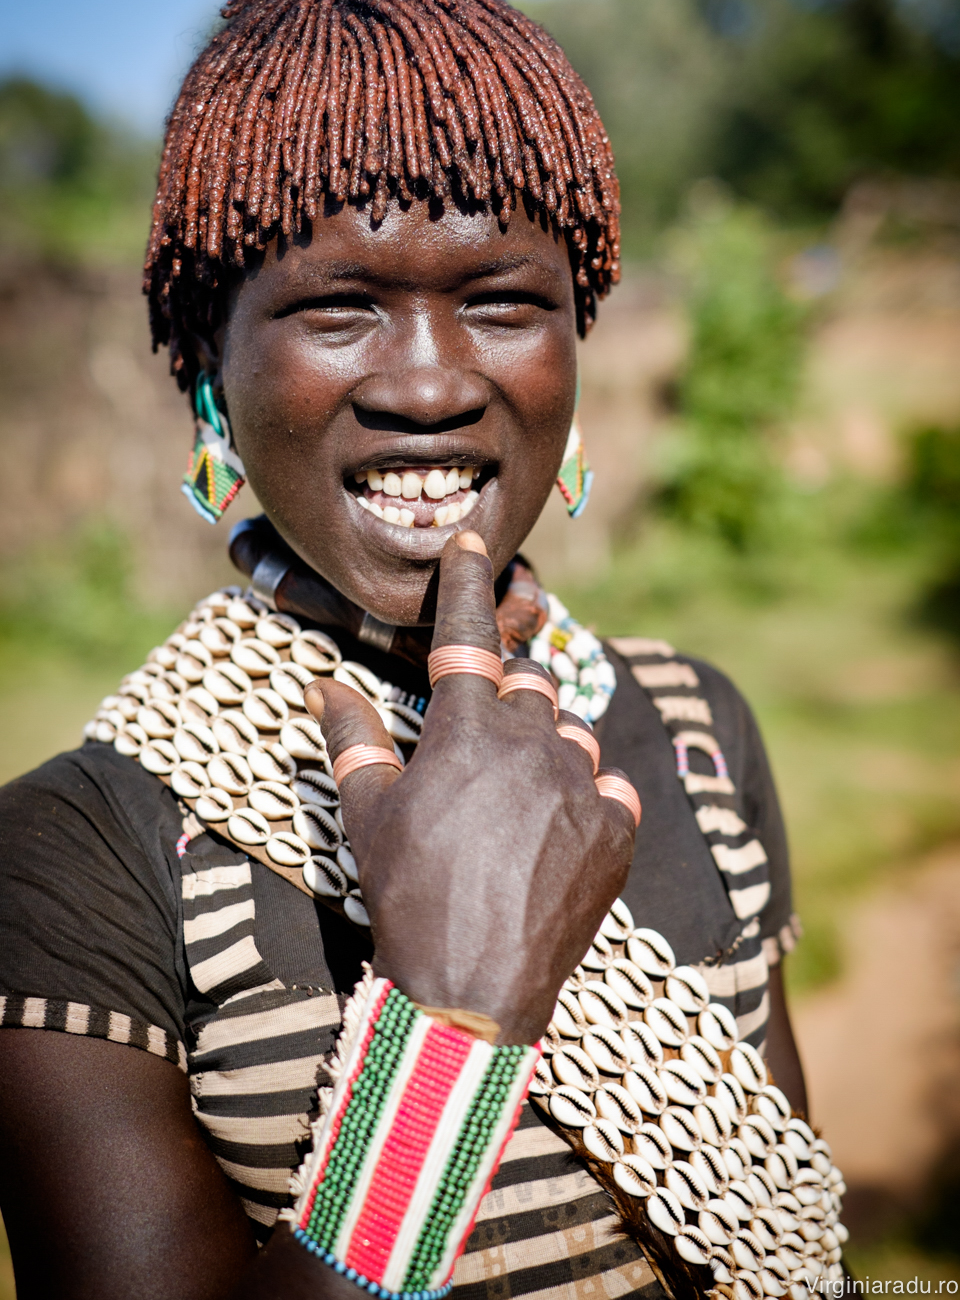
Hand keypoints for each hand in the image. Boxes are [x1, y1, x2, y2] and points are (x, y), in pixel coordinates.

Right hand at [305, 533, 636, 1045]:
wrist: (471, 987)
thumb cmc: (406, 893)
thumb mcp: (367, 814)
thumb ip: (352, 737)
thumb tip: (323, 683)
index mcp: (468, 729)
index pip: (467, 634)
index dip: (467, 583)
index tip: (475, 543)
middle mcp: (533, 742)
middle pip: (532, 683)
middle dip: (511, 692)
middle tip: (487, 735)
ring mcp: (581, 786)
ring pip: (573, 734)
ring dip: (550, 748)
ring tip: (518, 800)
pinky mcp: (616, 831)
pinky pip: (612, 789)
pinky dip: (590, 799)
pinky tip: (560, 832)